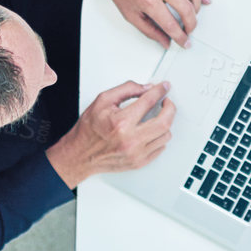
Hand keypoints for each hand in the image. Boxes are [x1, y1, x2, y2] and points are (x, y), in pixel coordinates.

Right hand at [46, 80, 174, 188]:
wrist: (80, 154)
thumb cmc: (89, 129)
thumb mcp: (103, 101)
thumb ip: (126, 89)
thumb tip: (146, 88)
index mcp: (121, 122)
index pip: (149, 101)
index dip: (160, 90)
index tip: (164, 87)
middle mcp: (130, 139)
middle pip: (165, 121)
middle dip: (170, 107)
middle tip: (167, 102)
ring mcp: (136, 153)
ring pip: (165, 135)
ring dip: (166, 123)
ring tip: (159, 116)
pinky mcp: (138, 162)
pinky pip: (160, 148)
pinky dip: (160, 137)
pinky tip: (153, 131)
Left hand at [89, 0, 207, 48]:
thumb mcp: (129, 13)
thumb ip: (149, 30)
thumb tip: (164, 40)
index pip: (171, 25)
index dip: (180, 37)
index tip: (184, 41)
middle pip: (187, 9)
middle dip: (192, 24)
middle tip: (190, 29)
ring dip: (197, 7)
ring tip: (194, 14)